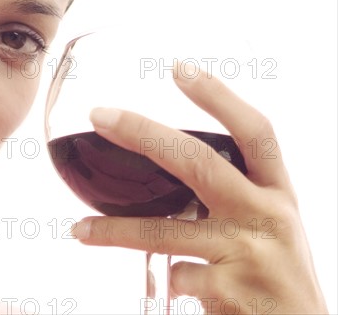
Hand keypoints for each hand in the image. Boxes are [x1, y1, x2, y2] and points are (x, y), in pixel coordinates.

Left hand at [70, 64, 327, 313]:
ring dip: (114, 230)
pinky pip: (175, 274)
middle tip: (99, 114)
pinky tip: (170, 282)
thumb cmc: (276, 276)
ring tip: (80, 229)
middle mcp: (268, 215)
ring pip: (164, 229)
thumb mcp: (268, 228)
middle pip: (197, 162)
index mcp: (278, 194)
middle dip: (141, 133)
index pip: (255, 132)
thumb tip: (173, 174)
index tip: (180, 69)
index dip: (219, 97)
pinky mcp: (231, 289)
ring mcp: (249, 253)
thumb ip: (230, 200)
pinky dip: (166, 278)